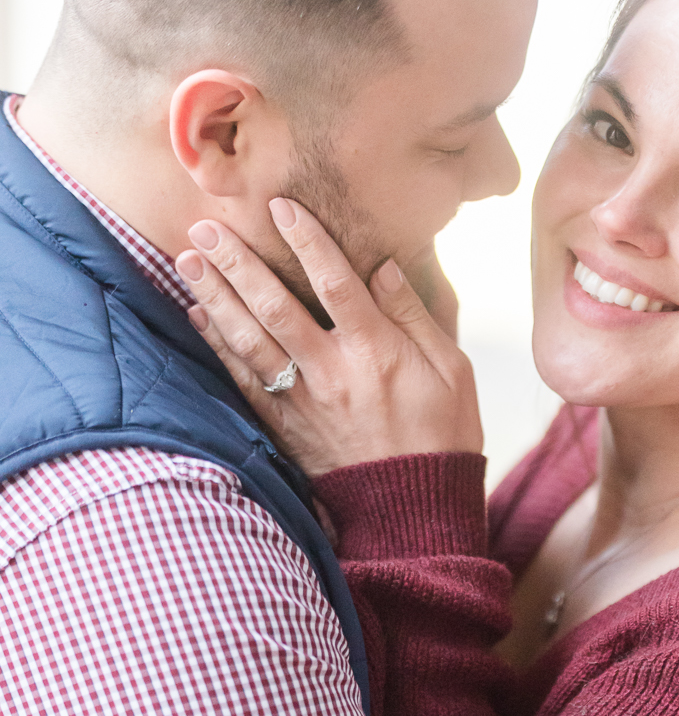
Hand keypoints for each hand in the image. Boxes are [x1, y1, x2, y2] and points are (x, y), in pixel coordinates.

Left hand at [175, 198, 482, 477]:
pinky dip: (217, 346)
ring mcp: (303, 402)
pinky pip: (244, 381)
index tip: (280, 206)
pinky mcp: (286, 428)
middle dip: (238, 263)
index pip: (335, 282)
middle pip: (276, 306)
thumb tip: (383, 268)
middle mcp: (332, 372)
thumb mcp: (452, 370)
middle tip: (206, 226)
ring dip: (216, 297)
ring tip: (188, 260)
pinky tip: (198, 316)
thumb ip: (415, 316)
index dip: (307, 241)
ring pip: (249, 340)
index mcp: (377, 351)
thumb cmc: (443, 434)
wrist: (414, 509)